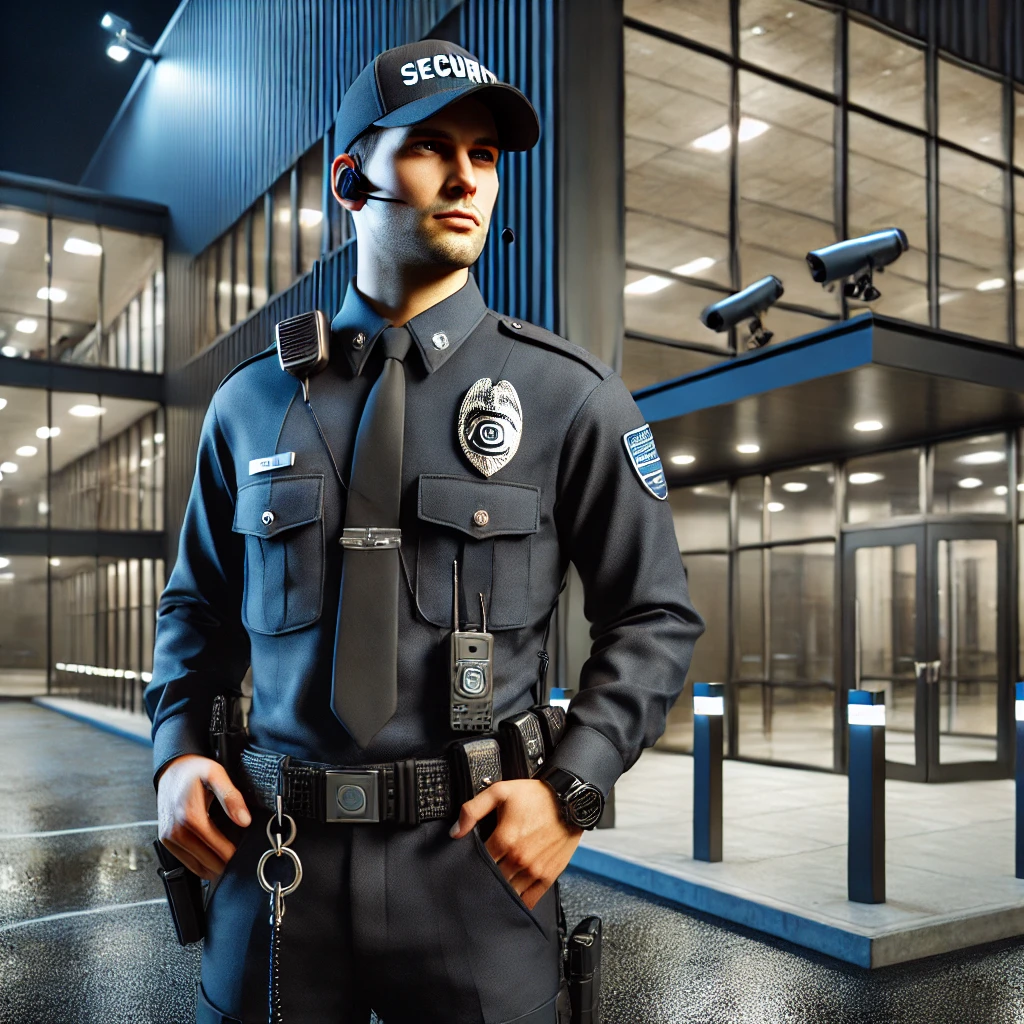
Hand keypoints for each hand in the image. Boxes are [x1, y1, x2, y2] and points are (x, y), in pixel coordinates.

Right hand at [156, 754, 250, 880]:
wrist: (172, 770)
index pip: (215, 846)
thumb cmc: (194, 771)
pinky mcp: (165, 841)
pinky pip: (185, 862)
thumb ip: (231, 797)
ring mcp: (168, 837)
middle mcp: (175, 830)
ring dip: (213, 868)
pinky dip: (201, 865)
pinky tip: (214, 861)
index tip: (244, 856)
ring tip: (231, 865)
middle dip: (225, 864)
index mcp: (189, 815)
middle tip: (241, 863)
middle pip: (206, 861)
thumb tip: (244, 820)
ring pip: (195, 866)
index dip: (231, 854)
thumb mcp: (217, 774)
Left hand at [449, 779, 583, 909]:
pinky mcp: (548, 875)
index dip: (471, 864)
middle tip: (479, 877)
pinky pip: (530, 899)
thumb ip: (473, 810)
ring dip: (500, 892)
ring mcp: (534, 869)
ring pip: (509, 891)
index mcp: (505, 839)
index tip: (467, 865)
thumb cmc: (536, 796)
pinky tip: (512, 899)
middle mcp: (519, 858)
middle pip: (492, 879)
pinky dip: (520, 902)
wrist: (569, 800)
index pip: (479, 862)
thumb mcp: (500, 792)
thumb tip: (456, 831)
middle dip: (484, 878)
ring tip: (494, 888)